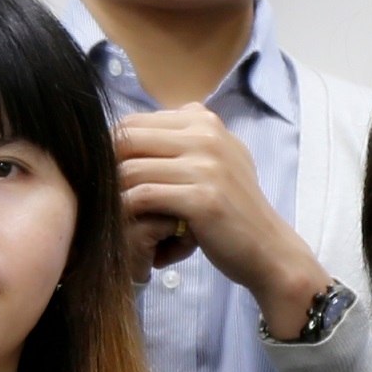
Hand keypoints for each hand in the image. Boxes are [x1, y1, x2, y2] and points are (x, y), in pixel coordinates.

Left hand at [110, 106, 339, 331]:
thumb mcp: (215, 162)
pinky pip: (142, 196)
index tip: (109, 178)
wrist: (269, 249)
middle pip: (127, 140)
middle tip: (103, 198)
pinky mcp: (202, 198)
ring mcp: (207, 165)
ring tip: (114, 216)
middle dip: (107, 170)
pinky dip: (126, 213)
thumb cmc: (232, 210)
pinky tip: (125, 227)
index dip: (112, 149)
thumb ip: (182, 141)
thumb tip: (130, 129)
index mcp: (205, 121)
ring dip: (114, 196)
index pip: (133, 122)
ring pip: (130, 170)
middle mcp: (207, 135)